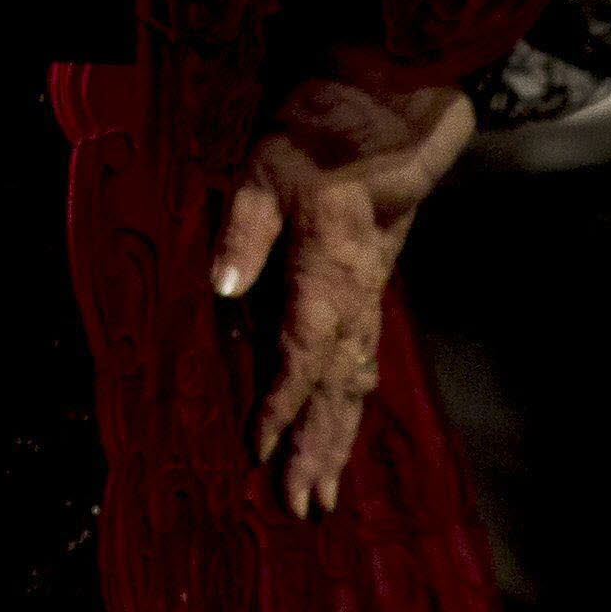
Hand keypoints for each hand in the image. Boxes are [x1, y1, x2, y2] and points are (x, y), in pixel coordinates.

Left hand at [213, 75, 475, 519]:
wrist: (387, 104)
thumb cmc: (321, 132)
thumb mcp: (267, 169)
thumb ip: (245, 231)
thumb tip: (222, 293)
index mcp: (331, 269)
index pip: (302, 353)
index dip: (280, 405)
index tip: (259, 453)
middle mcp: (357, 293)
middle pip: (337, 385)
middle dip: (317, 448)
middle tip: (303, 507)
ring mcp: (370, 291)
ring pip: (356, 378)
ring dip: (339, 436)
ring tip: (324, 493)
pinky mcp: (372, 283)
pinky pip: (363, 356)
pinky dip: (350, 400)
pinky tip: (344, 425)